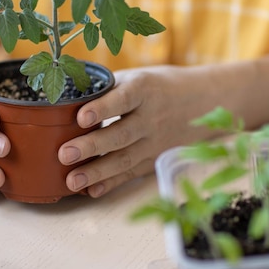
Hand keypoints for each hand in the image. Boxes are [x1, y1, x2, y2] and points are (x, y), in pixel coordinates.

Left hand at [59, 65, 211, 197]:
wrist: (204, 102)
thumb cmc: (159, 86)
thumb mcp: (137, 77)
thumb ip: (107, 88)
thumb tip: (65, 95)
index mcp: (144, 90)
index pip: (122, 99)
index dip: (102, 108)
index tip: (81, 117)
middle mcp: (151, 117)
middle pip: (121, 134)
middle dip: (92, 146)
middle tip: (64, 154)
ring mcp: (154, 142)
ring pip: (125, 159)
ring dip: (97, 172)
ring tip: (71, 181)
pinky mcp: (154, 159)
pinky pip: (131, 173)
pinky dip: (112, 184)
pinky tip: (91, 191)